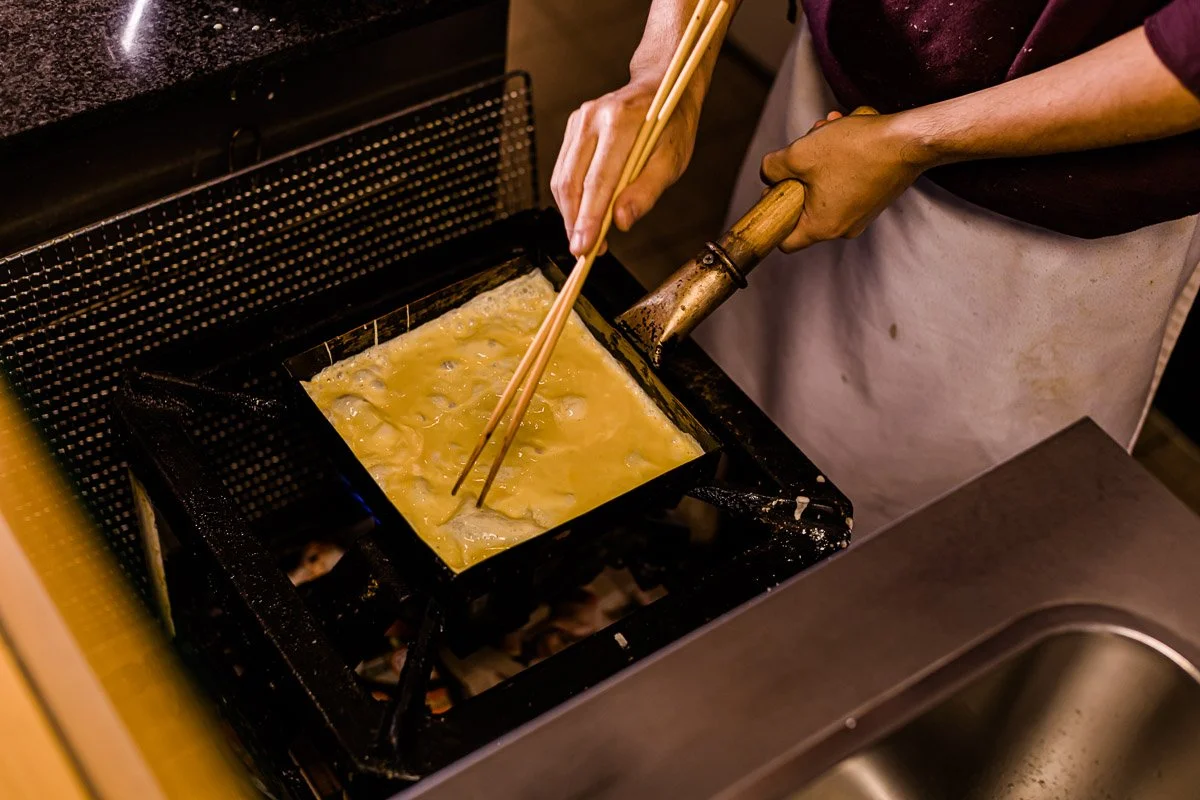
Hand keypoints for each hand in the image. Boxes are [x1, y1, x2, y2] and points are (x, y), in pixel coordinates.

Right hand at [552, 81, 700, 255]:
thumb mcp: (672, 161)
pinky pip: (564, 169)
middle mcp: (592, 117)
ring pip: (562, 178)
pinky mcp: (573, 126)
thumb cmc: (672, 125)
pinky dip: (572, 197)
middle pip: (571, 182)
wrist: (663, 84)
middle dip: (574, 222)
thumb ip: (646, 192)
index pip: (597, 181)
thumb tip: (621, 222)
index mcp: (620, 123)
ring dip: (571, 213)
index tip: (583, 249)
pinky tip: (585, 214)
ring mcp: (579, 119)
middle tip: (584, 251)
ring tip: (587, 237)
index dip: (588, 220)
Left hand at [759, 110, 929, 251]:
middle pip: (806, 207)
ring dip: (821, 158)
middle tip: (805, 147)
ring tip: (828, 128)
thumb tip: (769, 173)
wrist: (909, 140)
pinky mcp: (875, 198)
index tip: (777, 189)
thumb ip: (773, 168)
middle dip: (800, 173)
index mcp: (823, 228)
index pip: (786, 242)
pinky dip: (842, 159)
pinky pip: (847, 183)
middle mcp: (844, 228)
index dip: (774, 215)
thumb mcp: (799, 153)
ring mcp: (862, 214)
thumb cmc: (856, 149)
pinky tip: (846, 132)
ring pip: (826, 188)